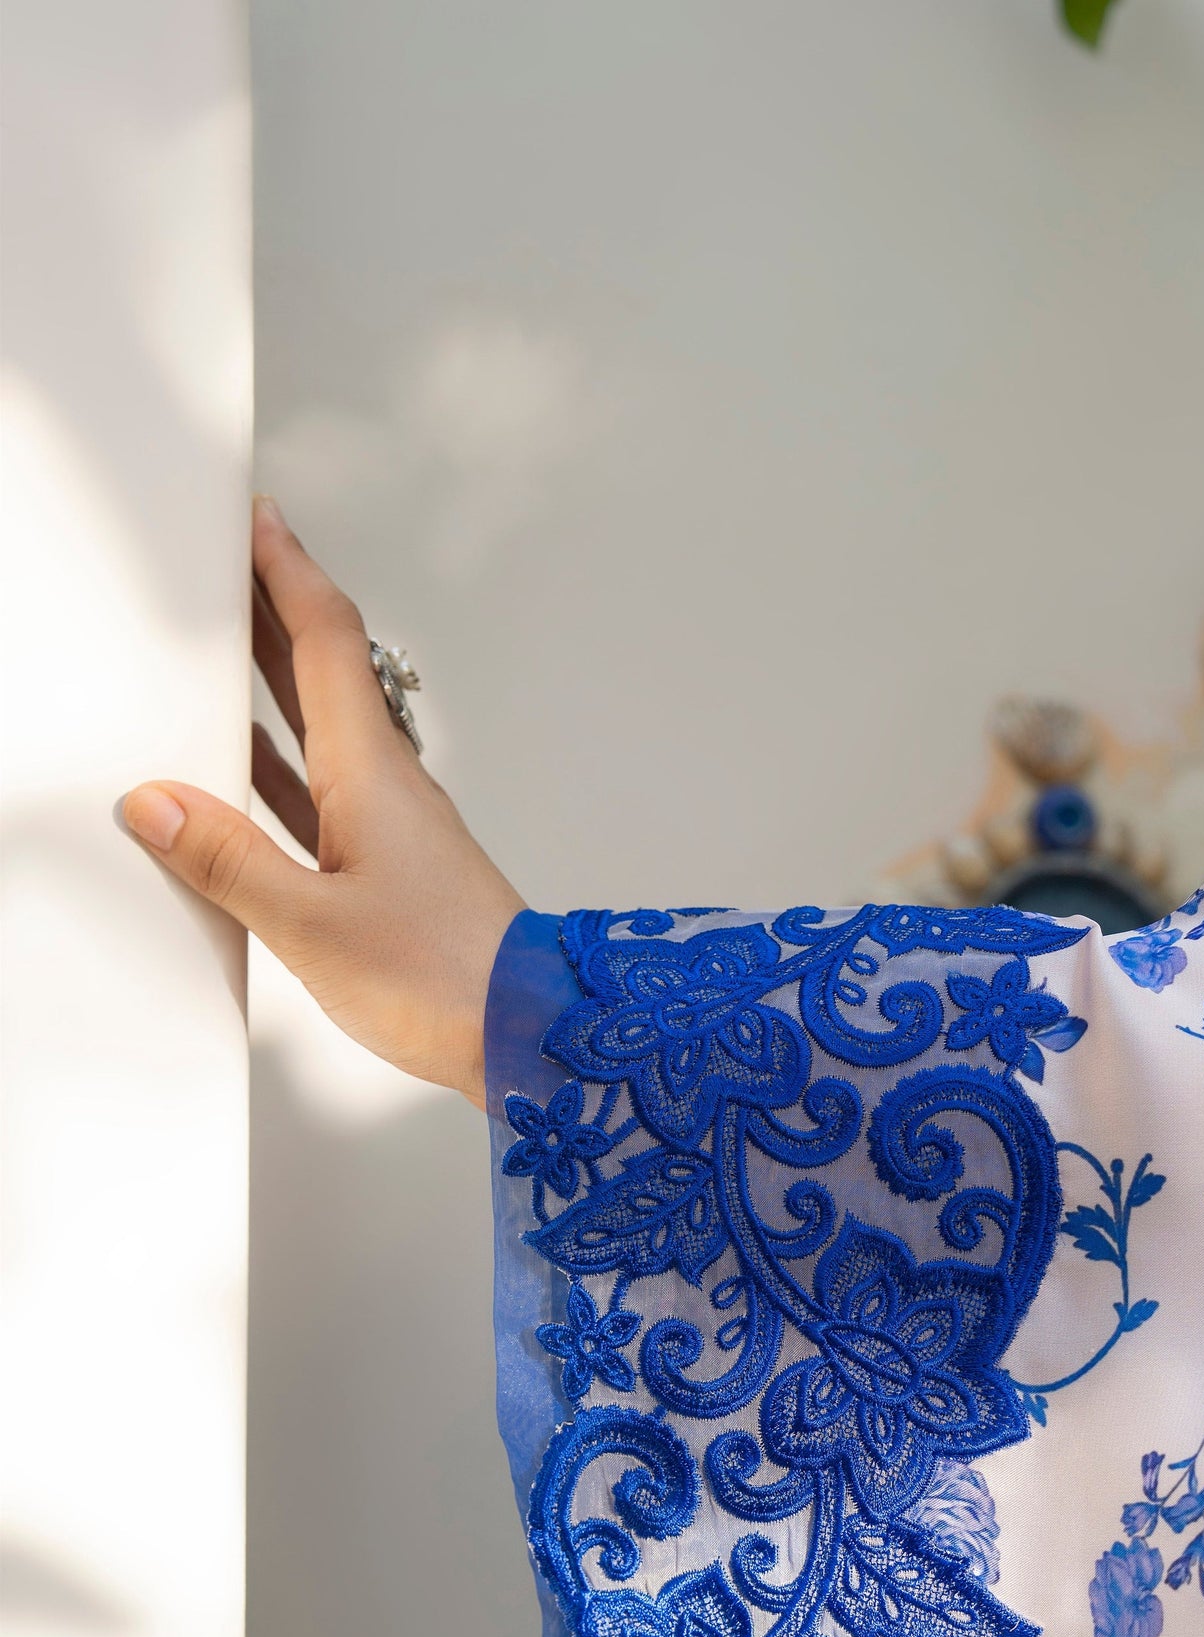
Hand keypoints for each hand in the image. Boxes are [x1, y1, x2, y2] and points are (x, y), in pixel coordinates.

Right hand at [121, 496, 525, 1108]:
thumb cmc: (444, 983)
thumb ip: (232, 863)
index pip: (326, 646)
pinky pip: (321, 798)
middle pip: (323, 677)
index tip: (257, 520)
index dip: (288, 576)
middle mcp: (389, 790)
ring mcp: (395, 830)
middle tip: (227, 562)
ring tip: (218, 652)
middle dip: (273, 613)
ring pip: (320, 735)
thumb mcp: (314, 927)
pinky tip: (244, 782)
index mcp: (372, 779)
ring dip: (272, 688)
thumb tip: (156, 802)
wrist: (532, 1035)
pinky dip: (279, 770)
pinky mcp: (396, 874)